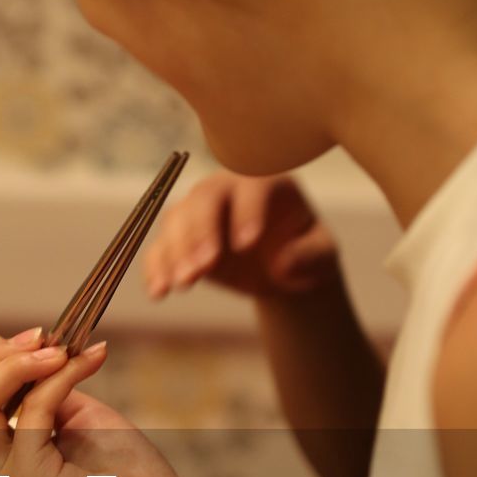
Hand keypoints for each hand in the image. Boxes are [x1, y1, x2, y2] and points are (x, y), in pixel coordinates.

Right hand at [144, 173, 340, 300]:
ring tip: (183, 284)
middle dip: (200, 234)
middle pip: (204, 200)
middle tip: (203, 269)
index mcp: (264, 183)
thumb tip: (283, 262)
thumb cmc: (305, 254)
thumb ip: (310, 256)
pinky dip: (155, 268)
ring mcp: (198, 213)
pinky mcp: (181, 240)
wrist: (280, 270)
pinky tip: (159, 292)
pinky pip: (160, 248)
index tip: (247, 246)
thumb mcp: (321, 257)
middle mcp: (225, 190)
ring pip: (176, 220)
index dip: (246, 212)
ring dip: (175, 252)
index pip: (250, 188)